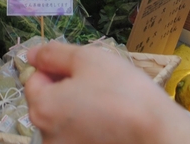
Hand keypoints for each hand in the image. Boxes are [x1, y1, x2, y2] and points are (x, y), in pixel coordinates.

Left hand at [24, 42, 189, 143]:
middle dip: (68, 88)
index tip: (83, 68)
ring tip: (108, 101)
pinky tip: (111, 119)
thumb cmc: (121, 90)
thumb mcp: (87, 58)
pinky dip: (90, 125)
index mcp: (41, 108)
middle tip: (98, 82)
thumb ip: (54, 54)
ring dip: (79, 107)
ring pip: (64, 119)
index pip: (34, 78)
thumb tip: (31, 55)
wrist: (157, 131)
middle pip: (48, 101)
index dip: (56, 67)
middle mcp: (46, 136)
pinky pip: (79, 133)